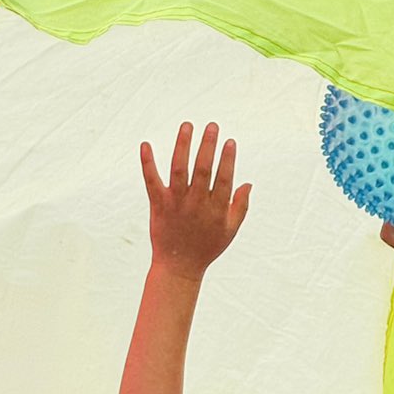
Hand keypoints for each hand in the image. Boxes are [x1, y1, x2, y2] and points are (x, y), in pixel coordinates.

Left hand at [141, 123, 251, 278]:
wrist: (178, 268)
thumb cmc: (206, 248)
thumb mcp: (230, 231)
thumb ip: (240, 207)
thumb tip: (248, 182)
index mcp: (216, 209)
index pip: (224, 178)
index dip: (227, 159)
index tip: (229, 141)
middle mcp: (196, 204)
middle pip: (203, 170)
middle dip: (208, 146)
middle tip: (212, 126)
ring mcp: (176, 204)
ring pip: (179, 170)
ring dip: (183, 146)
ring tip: (187, 126)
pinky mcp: (158, 205)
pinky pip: (152, 181)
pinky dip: (147, 163)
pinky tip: (145, 145)